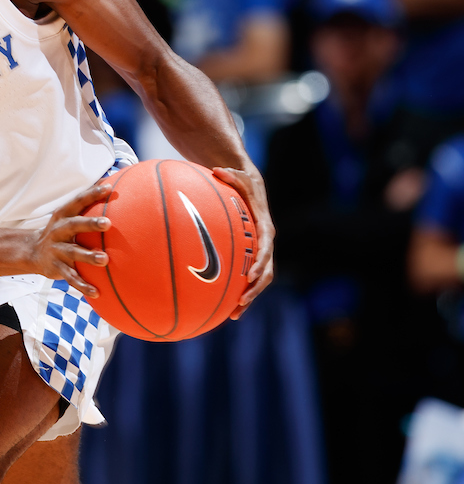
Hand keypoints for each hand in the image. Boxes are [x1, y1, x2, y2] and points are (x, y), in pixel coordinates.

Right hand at [31, 183, 113, 296]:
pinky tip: (97, 292)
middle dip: (90, 224)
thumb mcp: (68, 217)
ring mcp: (56, 249)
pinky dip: (82, 285)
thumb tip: (112, 184)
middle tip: (107, 224)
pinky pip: (70, 278)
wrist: (32, 252)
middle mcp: (58, 230)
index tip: (108, 188)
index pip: (77, 201)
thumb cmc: (61, 231)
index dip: (91, 194)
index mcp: (63, 216)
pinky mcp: (56, 267)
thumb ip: (87, 205)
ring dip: (88, 256)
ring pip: (73, 252)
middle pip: (74, 225)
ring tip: (105, 259)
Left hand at [212, 166, 274, 319]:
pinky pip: (248, 279)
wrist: (251, 189)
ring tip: (234, 313)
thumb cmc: (243, 183)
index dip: (259, 263)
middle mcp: (266, 244)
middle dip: (255, 288)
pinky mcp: (252, 258)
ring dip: (249, 297)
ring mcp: (261, 253)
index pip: (265, 249)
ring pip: (260, 281)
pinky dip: (240, 294)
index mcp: (264, 229)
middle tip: (242, 300)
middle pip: (266, 271)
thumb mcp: (238, 175)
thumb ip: (230, 175)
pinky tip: (226, 310)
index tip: (249, 275)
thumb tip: (217, 169)